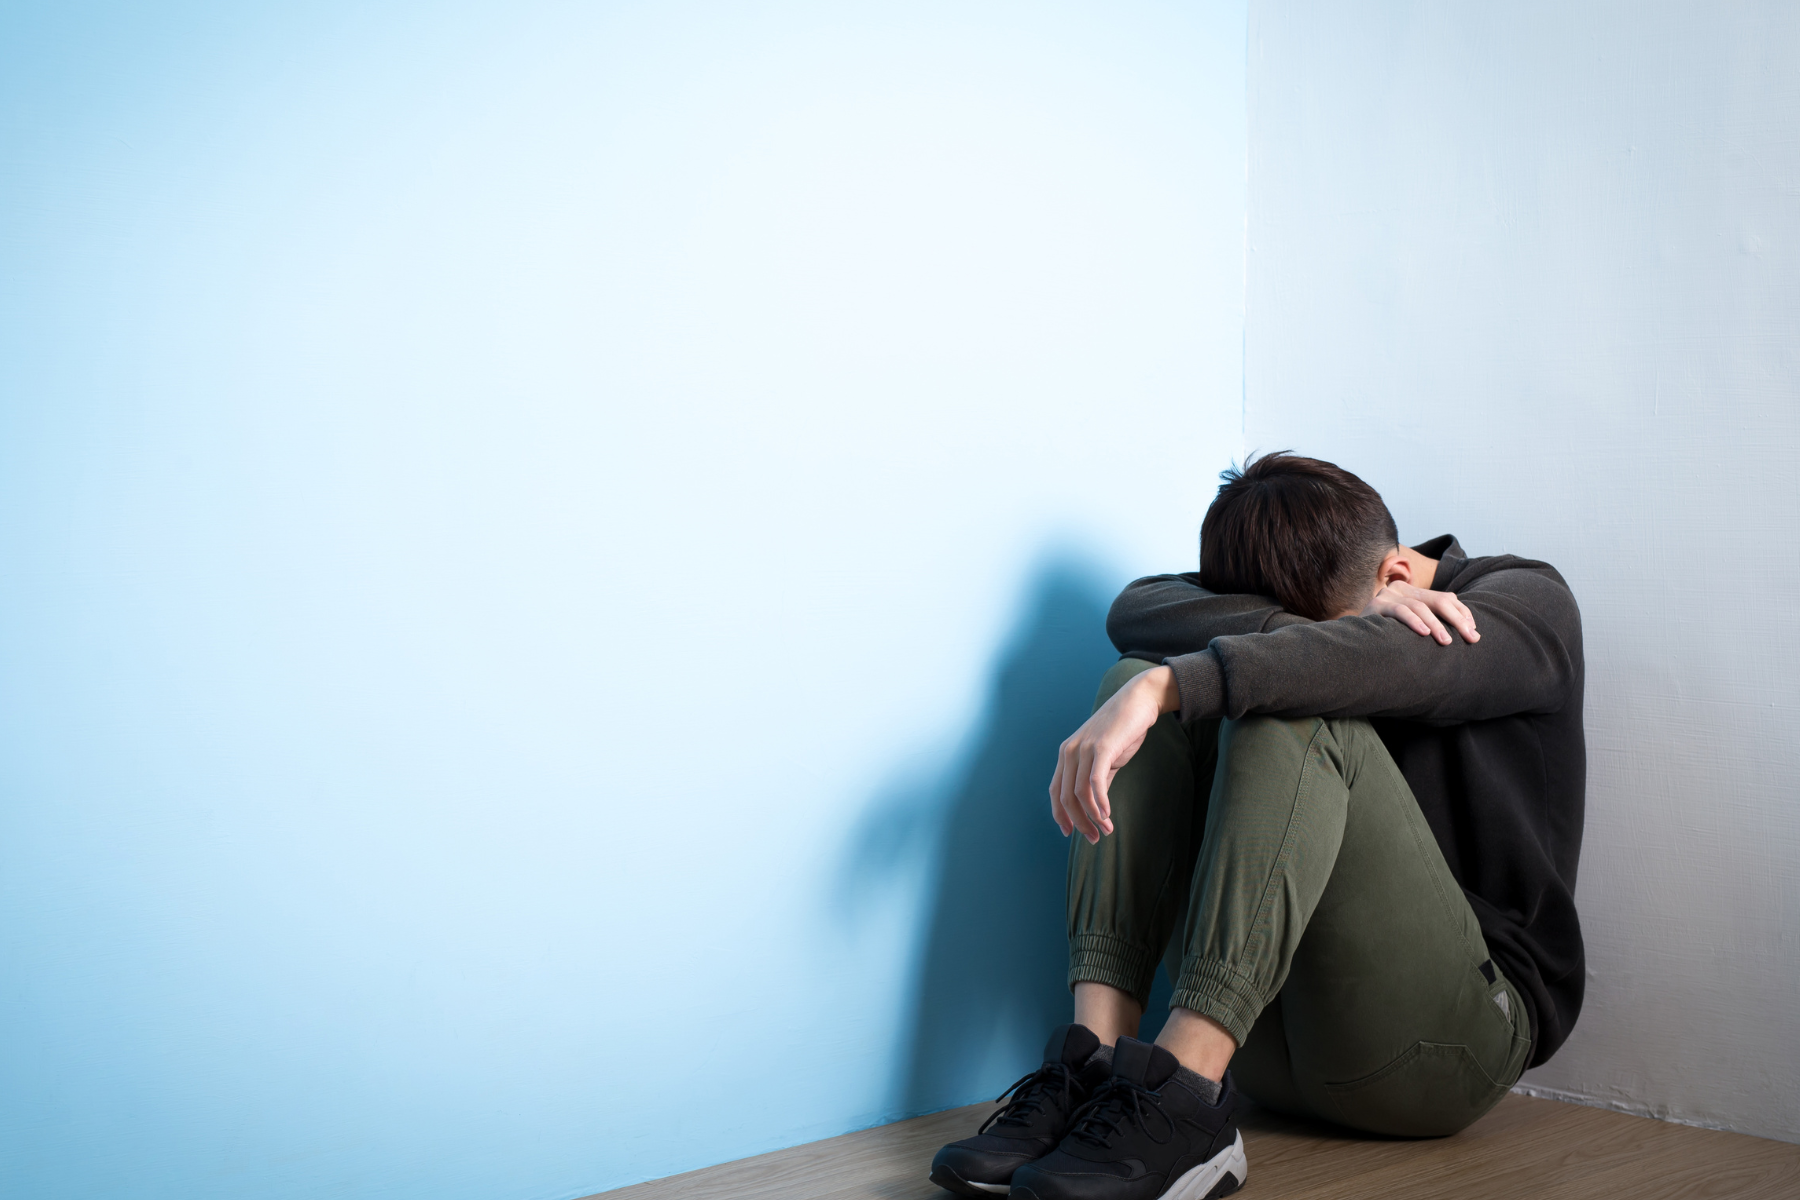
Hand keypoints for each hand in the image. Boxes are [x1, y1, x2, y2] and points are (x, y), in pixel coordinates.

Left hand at [1049, 666, 1178, 843]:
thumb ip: (1096, 779)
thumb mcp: (1105, 757)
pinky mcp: (1101, 747)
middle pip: (1065, 797)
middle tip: (1094, 839)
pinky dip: (1099, 802)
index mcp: (1067, 754)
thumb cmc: (1123, 729)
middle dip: (1078, 822)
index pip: (1055, 791)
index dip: (1060, 814)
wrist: (1139, 700)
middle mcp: (1070, 751)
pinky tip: (1107, 815)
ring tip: (1106, 831)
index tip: (1070, 833)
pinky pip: (1095, 782)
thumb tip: (1095, 806)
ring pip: (1079, 793)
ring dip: (1092, 817)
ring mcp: (1084, 748)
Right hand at [1362, 582, 1478, 644]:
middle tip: (1470, 638)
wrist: (1354, 643)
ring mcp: (1387, 595)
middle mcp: (1401, 589)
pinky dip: (1414, 622)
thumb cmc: (1389, 638)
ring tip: (1446, 641)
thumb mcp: (1416, 628)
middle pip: (1438, 600)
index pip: (1445, 598)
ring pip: (1420, 606)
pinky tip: (1424, 633)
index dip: (1462, 614)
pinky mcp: (1376, 606)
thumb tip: (1472, 629)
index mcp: (1413, 592)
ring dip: (1436, 624)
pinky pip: (1400, 611)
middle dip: (1457, 619)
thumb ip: (1436, 623)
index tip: (1474, 632)